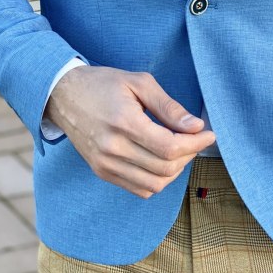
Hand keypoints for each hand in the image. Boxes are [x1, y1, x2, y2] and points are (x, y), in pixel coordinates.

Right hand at [44, 65, 216, 198]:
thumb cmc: (103, 84)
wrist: (63, 95)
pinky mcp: (101, 172)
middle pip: (165, 168)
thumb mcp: (139, 82)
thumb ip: (169, 106)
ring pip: (154, 184)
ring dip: (175, 171)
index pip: (170, 147)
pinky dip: (157, 180)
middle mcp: (112, 149)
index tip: (208, 134)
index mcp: (124, 123)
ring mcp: (105, 164)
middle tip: (195, 139)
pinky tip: (162, 161)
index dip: (196, 144)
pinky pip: (139, 189)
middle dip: (189, 155)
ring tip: (180, 150)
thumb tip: (196, 126)